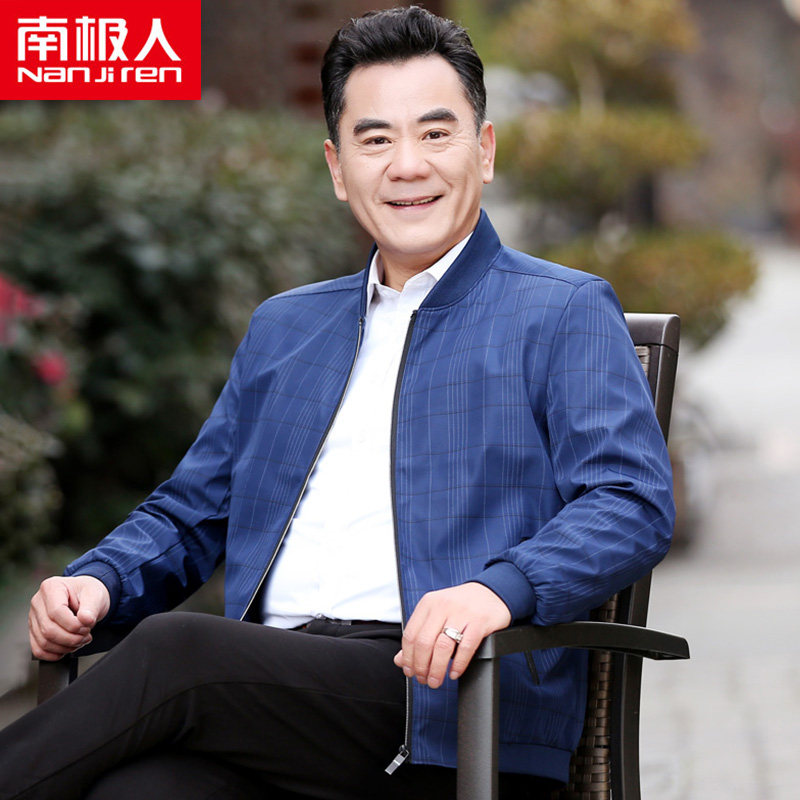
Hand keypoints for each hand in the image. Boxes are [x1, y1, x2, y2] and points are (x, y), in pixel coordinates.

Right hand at [29, 575, 110, 660]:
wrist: (85, 597)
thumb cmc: (88, 592)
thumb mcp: (95, 595)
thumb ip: (91, 608)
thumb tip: (85, 620)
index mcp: (51, 587)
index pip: (56, 612)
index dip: (73, 624)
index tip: (87, 626)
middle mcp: (38, 602)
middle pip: (48, 629)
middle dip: (71, 638)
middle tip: (86, 635)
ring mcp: (34, 617)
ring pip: (43, 642)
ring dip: (65, 646)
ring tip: (80, 640)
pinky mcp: (34, 631)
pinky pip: (38, 649)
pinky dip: (54, 654)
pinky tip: (68, 648)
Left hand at [393, 582, 510, 688]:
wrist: (491, 593)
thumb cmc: (461, 607)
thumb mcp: (436, 615)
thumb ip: (418, 635)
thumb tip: (400, 660)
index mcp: (428, 603)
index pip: (410, 635)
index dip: (408, 658)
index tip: (410, 672)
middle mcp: (443, 605)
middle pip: (424, 643)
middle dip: (421, 667)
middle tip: (424, 680)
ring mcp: (462, 613)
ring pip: (442, 647)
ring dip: (437, 670)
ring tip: (436, 681)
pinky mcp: (479, 622)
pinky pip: (465, 648)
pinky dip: (458, 665)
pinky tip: (454, 673)